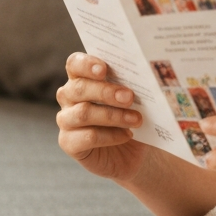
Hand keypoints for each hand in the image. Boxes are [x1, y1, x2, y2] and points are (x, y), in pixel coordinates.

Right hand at [56, 53, 149, 182]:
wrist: (133, 151)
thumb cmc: (132, 116)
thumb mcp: (136, 98)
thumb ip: (135, 84)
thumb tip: (149, 75)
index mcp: (81, 78)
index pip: (75, 64)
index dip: (86, 64)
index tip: (104, 69)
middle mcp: (69, 97)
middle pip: (79, 88)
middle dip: (105, 92)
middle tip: (129, 97)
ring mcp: (66, 120)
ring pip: (83, 113)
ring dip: (112, 115)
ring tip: (136, 119)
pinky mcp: (68, 142)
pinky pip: (88, 137)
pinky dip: (110, 136)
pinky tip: (127, 135)